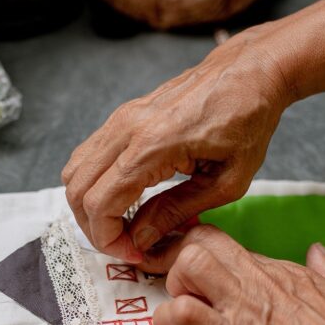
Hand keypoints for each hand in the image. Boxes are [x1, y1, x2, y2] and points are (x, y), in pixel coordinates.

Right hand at [62, 31, 292, 263]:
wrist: (249, 72)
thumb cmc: (248, 121)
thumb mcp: (228, 181)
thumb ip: (179, 211)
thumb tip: (142, 238)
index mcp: (153, 145)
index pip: (101, 203)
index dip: (110, 238)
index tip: (135, 253)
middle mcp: (127, 128)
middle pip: (77, 190)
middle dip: (95, 228)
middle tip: (126, 245)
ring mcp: (120, 119)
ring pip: (74, 172)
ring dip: (89, 207)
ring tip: (123, 224)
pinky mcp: (122, 117)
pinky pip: (88, 156)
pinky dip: (95, 184)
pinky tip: (125, 198)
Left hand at [152, 226, 324, 324]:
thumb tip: (320, 254)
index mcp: (289, 273)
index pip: (236, 249)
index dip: (217, 266)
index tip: (212, 287)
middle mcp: (261, 280)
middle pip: (204, 240)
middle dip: (183, 261)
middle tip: (187, 293)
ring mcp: (243, 306)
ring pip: (188, 262)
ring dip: (174, 285)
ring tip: (180, 312)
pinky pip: (180, 311)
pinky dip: (167, 322)